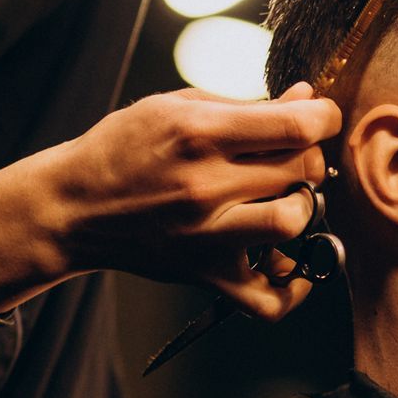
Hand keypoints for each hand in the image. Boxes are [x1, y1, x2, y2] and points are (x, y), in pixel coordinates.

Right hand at [0, 84, 339, 318]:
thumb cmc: (123, 149)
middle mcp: (205, 186)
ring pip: (293, 223)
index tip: (320, 116)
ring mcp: (206, 236)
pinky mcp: (205, 274)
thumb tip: (307, 97)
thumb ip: (246, 103)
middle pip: (301, 170)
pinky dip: (294, 287)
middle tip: (289, 155)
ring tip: (285, 198)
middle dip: (308, 155)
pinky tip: (291, 262)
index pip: (296, 126)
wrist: (73, 207)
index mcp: (199, 133)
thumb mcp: (175, 105)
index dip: (324, 116)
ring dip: (303, 206)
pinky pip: (269, 299)